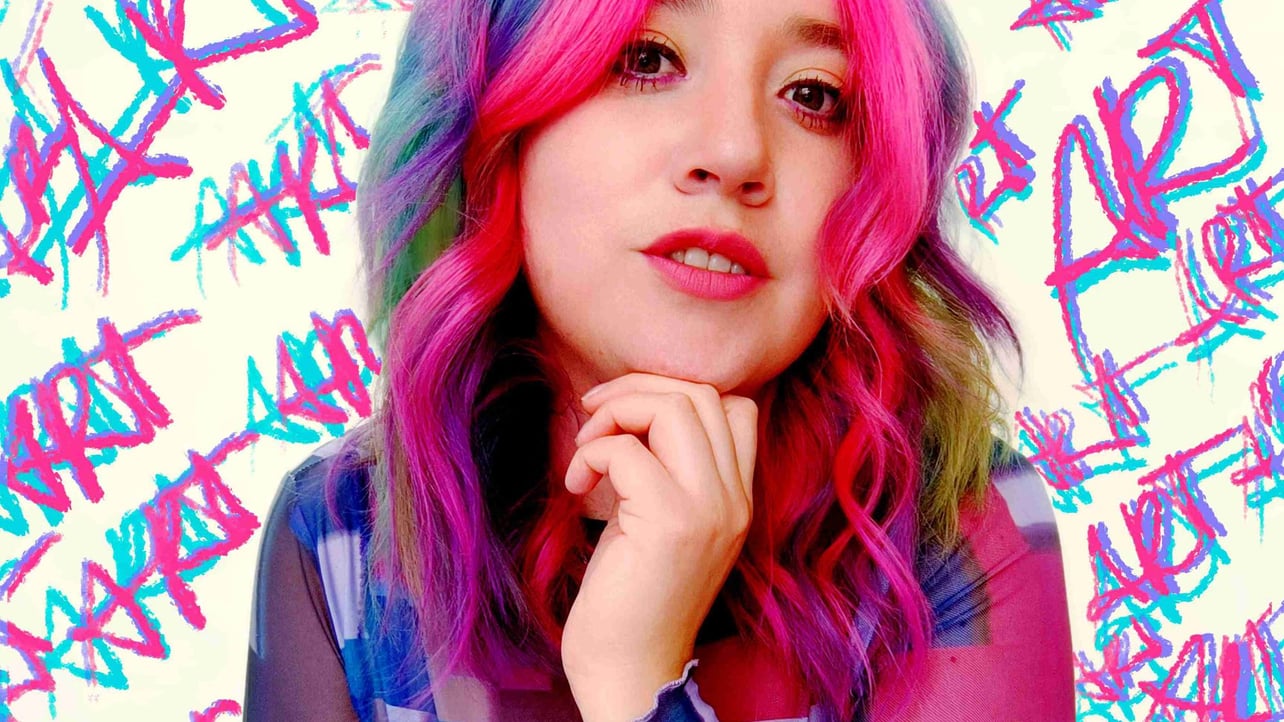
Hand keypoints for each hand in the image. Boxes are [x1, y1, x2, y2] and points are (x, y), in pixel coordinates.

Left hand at [559, 373, 757, 720]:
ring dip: (615, 414)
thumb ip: (669, 471)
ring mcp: (709, 510)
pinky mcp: (670, 523)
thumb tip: (633, 410)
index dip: (673, 393)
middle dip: (635, 390)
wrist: (629, 672)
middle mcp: (734, 500)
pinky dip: (591, 454)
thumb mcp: (662, 522)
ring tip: (586, 451)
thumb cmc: (632, 598)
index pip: (734, 407)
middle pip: (700, 396)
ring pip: (673, 408)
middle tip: (592, 418)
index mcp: (738, 498)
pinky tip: (576, 488)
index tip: (625, 417)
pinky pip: (626, 451)